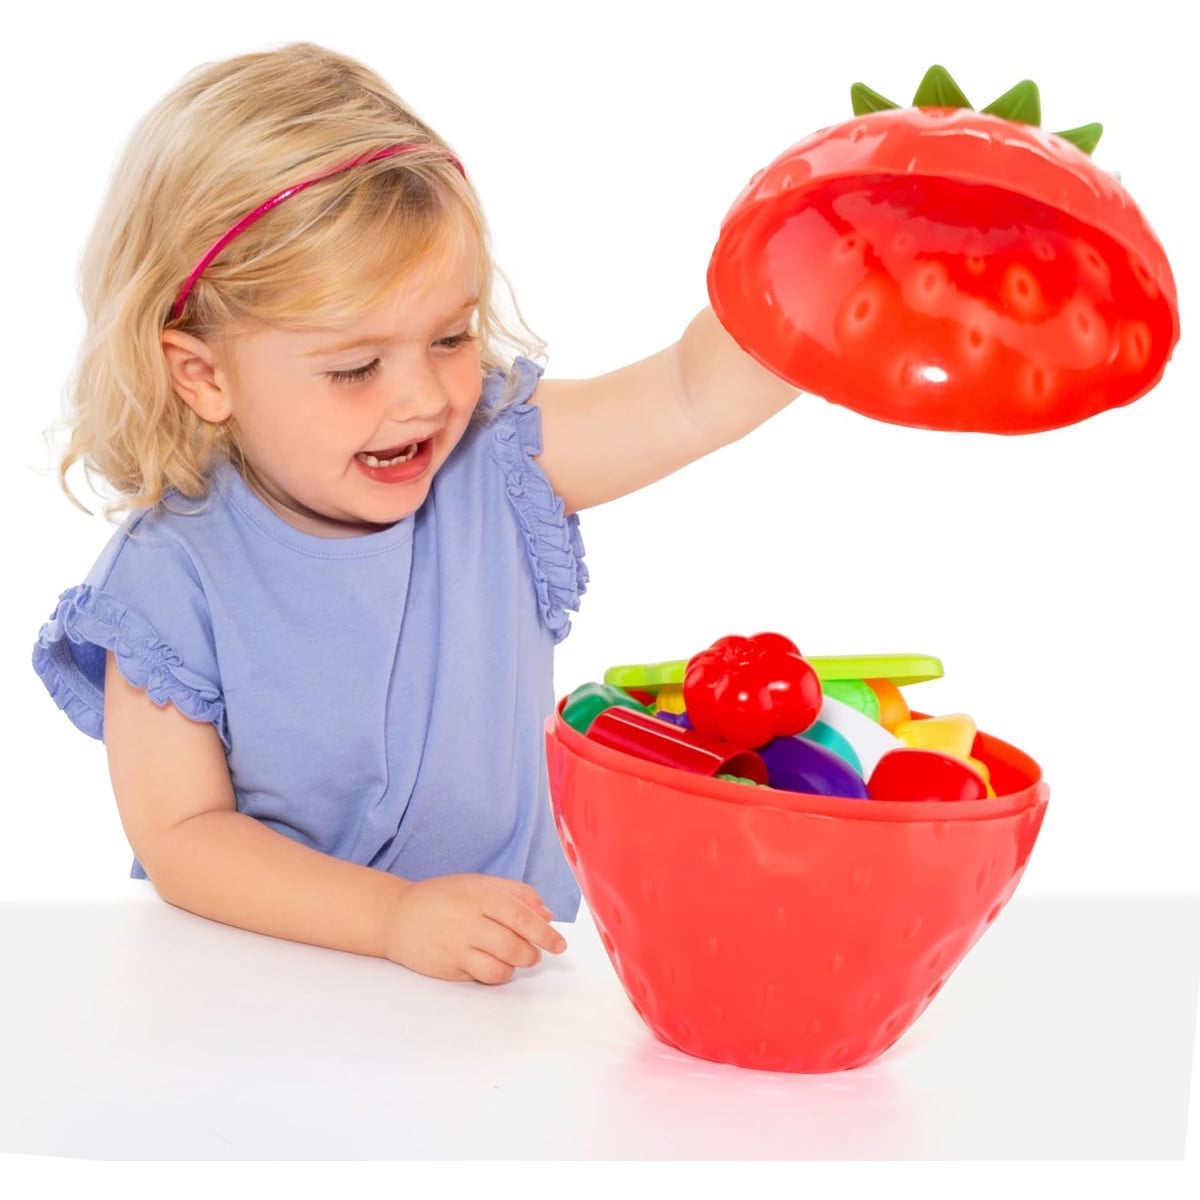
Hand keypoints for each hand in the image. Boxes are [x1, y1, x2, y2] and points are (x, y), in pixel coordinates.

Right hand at [385, 874, 566, 983]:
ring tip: (516, 958)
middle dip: (533, 953)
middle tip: (536, 953)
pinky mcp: (448, 968)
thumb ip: (516, 894)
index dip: (545, 932)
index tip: (560, 944)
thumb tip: (547, 915)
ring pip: (502, 966)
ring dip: (517, 965)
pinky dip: (498, 974)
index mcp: (479, 894)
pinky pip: (484, 977)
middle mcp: (468, 920)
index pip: (521, 915)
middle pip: (514, 945)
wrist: (398, 917)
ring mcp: (457, 946)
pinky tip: (496, 965)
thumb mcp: (479, 883)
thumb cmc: (445, 898)